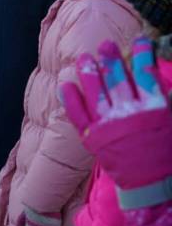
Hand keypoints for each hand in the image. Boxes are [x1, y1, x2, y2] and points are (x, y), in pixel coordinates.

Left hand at [60, 37, 171, 191]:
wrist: (152, 185)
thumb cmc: (166, 152)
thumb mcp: (171, 122)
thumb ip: (165, 96)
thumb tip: (156, 73)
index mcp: (155, 108)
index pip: (147, 73)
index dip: (143, 54)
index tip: (140, 40)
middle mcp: (130, 113)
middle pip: (117, 78)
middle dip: (111, 58)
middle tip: (105, 44)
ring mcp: (109, 124)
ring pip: (95, 92)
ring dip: (89, 72)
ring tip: (84, 58)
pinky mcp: (92, 137)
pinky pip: (78, 114)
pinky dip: (70, 98)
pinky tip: (65, 84)